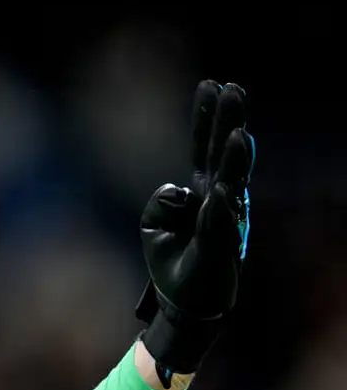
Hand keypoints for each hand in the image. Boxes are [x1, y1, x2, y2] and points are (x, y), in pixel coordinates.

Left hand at [135, 80, 255, 378]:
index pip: (201, 149)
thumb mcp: (150, 227)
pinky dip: (221, 209)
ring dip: (234, 161)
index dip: (205, 118)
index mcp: (199, 193)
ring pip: (230, 186)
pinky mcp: (220, 249)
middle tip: (234, 88)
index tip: (212, 83)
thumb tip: (179, 192)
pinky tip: (222, 192)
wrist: (183, 306)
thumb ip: (159, 203)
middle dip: (227, 123)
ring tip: (239, 134)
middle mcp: (217, 202)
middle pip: (220, 156)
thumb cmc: (171, 264)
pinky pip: (220, 225)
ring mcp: (224, 223)